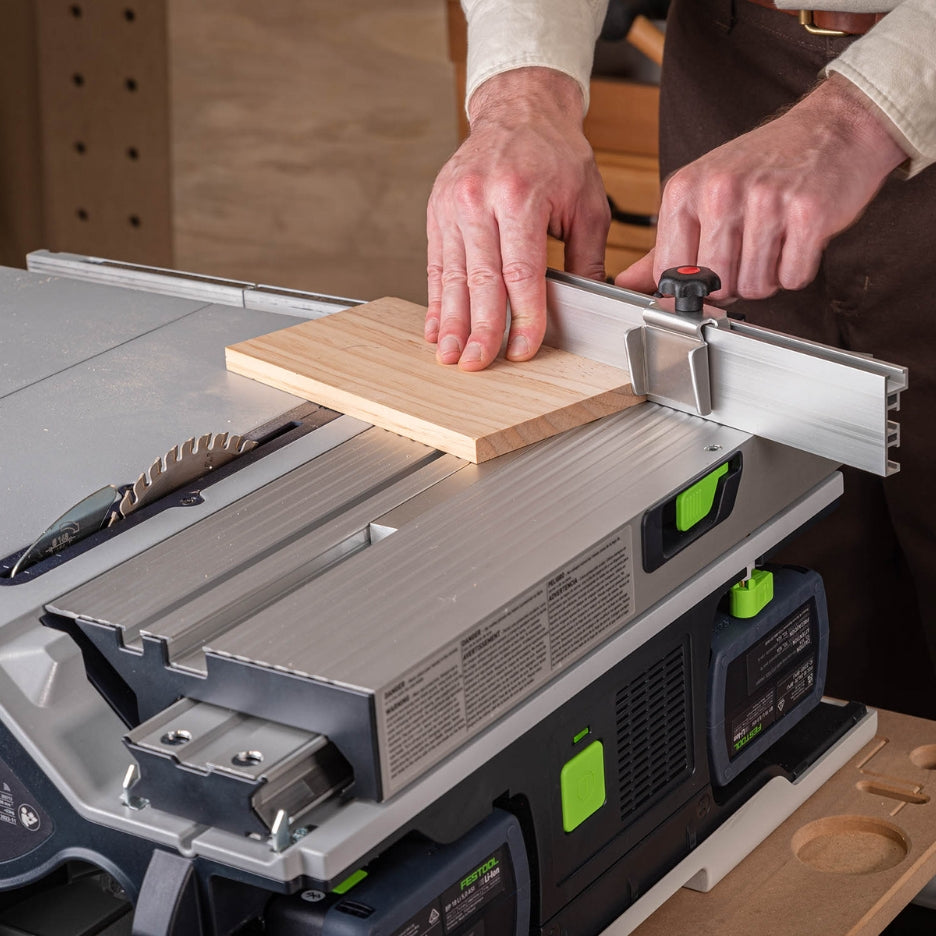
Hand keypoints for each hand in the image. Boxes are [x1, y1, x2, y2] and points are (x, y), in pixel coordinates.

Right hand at [426, 67, 609, 369]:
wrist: (518, 110)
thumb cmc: (555, 153)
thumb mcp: (587, 201)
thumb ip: (587, 256)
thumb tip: (589, 302)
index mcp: (520, 195)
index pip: (520, 272)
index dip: (522, 317)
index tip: (523, 347)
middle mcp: (480, 199)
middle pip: (481, 280)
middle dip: (480, 328)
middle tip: (479, 362)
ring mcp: (452, 204)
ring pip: (453, 276)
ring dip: (451, 322)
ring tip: (451, 355)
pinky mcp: (437, 210)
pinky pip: (436, 263)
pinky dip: (436, 299)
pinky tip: (435, 326)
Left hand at [615, 74, 906, 299]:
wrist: (833, 128)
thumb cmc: (764, 164)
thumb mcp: (701, 194)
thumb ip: (663, 246)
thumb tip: (627, 284)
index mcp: (683, 189)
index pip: (669, 274)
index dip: (691, 288)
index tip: (708, 274)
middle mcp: (719, 191)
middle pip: (714, 286)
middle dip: (734, 284)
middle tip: (749, 253)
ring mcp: (765, 200)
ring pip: (755, 287)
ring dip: (768, 277)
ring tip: (775, 241)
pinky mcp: (808, 212)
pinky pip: (793, 277)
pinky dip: (798, 270)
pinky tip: (798, 239)